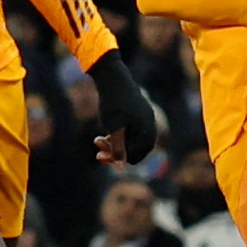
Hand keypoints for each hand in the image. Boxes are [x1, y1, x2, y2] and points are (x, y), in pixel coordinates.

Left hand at [87, 50, 162, 164]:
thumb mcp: (114, 128)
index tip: (98, 154)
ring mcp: (147, 119)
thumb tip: (121, 169)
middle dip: (115, 150)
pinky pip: (133, 129)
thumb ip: (118, 149)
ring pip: (132, 139)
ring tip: (99, 137)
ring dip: (115, 141)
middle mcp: (151, 127)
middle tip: (96, 142)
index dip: (116, 159)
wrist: (115, 78)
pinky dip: (120, 132)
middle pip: (134, 150)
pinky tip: (109, 126)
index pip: (133, 157)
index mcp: (147, 133)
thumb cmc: (114, 104)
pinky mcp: (141, 112)